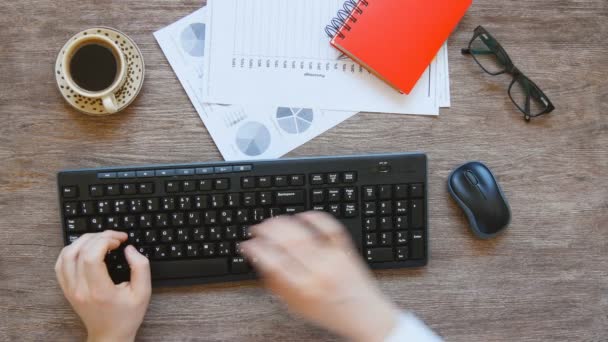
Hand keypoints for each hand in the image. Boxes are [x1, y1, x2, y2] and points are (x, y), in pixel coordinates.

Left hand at [55, 231, 151, 341]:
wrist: (109, 335)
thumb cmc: (127, 316)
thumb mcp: (143, 293)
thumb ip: (140, 267)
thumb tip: (129, 249)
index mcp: (99, 291)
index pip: (90, 257)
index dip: (104, 241)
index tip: (119, 240)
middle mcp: (80, 289)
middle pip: (78, 251)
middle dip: (98, 237)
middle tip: (114, 237)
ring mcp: (70, 289)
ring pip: (66, 254)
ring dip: (83, 241)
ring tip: (101, 239)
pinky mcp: (67, 288)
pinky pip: (61, 263)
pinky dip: (72, 250)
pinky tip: (86, 248)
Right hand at [241, 212, 398, 341]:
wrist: (364, 314)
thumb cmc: (329, 311)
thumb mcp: (296, 305)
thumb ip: (277, 284)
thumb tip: (259, 260)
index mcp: (303, 288)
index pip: (273, 261)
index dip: (256, 248)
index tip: (248, 244)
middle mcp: (318, 271)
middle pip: (287, 241)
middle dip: (267, 230)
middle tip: (258, 228)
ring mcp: (333, 258)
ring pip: (304, 231)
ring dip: (284, 221)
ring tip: (273, 221)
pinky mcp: (345, 249)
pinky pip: (330, 226)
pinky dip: (314, 217)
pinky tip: (302, 215)